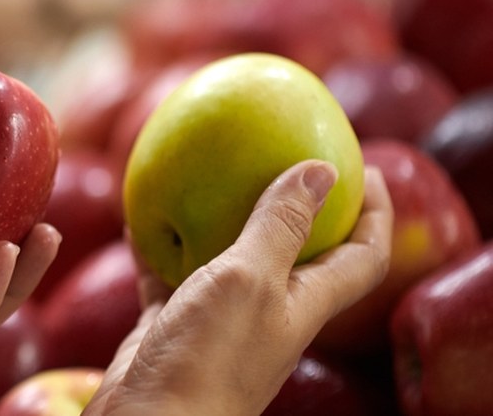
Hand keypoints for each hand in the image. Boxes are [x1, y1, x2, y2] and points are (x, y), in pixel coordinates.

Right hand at [86, 160, 392, 415]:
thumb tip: (322, 168)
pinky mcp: (174, 326)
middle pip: (298, 253)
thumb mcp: (250, 280)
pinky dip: (158, 246)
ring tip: (208, 174)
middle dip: (299, 207)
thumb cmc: (209, 357)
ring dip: (221, 219)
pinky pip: (169, 275)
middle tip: (283, 156)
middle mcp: (268, 311)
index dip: (375, 214)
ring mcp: (219, 320)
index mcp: (304, 304)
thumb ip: (280, 226)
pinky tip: (138, 218)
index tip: (369, 168)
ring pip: (229, 259)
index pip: (362, 256)